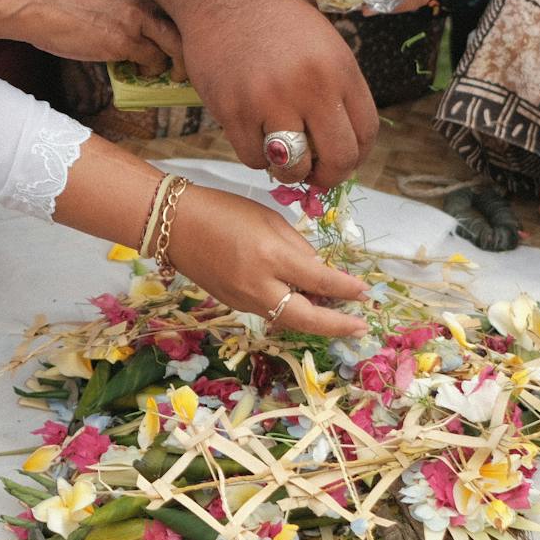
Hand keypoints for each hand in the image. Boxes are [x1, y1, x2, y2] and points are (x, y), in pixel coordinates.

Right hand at [12, 0, 182, 76]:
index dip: (178, 17)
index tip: (175, 31)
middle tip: (184, 58)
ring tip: (171, 73)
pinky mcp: (123, 42)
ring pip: (173, 44)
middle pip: (181, 21)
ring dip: (174, 62)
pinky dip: (150, 70)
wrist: (31, 1)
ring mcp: (135, 19)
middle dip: (187, 42)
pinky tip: (142, 73)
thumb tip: (122, 8)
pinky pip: (151, 61)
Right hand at [147, 0, 377, 188]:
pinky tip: (256, 136)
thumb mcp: (325, 46)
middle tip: (318, 175)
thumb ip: (339, 91)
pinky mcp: (233, 111)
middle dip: (330, 176)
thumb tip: (346, 146)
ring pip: (294, 168)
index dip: (358, 155)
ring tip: (284, 156)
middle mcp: (310, 86)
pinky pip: (253, 159)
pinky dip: (257, 156)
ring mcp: (270, 101)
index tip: (344, 160)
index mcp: (339, 69)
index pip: (366, 132)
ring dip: (291, 172)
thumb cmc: (277, 24)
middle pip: (339, 158)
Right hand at [171, 185, 368, 337]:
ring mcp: (243, 300)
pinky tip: (303, 303)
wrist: (175, 225)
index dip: (345, 288)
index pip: (319, 280)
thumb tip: (320, 272)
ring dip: (315, 320)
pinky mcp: (234, 304)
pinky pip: (270, 312)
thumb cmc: (224, 211)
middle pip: (305, 317)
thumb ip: (298, 247)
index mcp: (270, 256)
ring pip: (288, 319)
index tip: (364, 292)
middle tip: (360, 328)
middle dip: (336, 326)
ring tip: (337, 314)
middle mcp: (258, 285)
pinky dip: (291, 310)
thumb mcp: (269, 219)